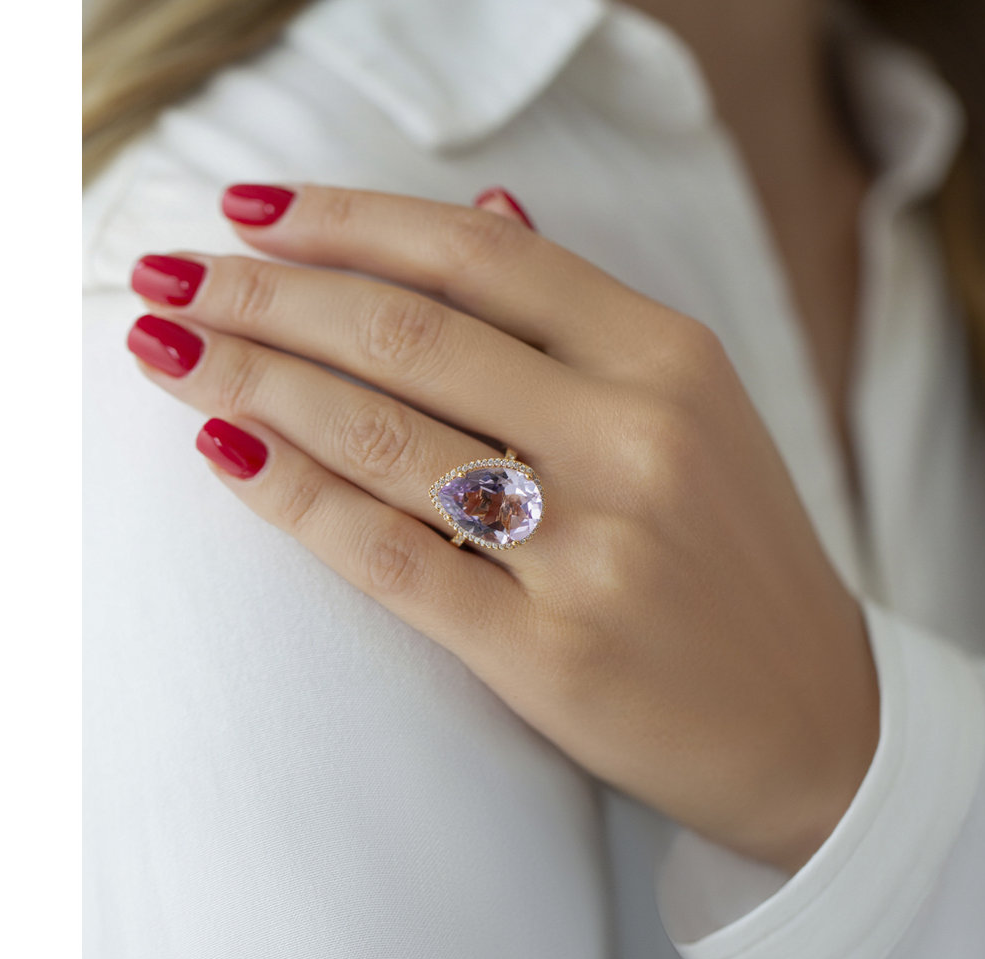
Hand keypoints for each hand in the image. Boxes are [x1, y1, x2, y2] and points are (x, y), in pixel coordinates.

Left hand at [125, 184, 876, 870]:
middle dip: (264, 293)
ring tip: (166, 346)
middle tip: (168, 273)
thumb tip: (484, 208)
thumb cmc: (733, 554)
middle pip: (407, 333)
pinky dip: (293, 494)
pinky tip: (225, 447)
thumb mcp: (694, 408)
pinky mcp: (550, 652)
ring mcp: (594, 548)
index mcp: (670, 357)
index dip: (346, 220)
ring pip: (382, 434)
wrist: (817, 724)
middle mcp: (636, 437)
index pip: (477, 254)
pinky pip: (389, 556)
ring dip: (251, 378)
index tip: (250, 210)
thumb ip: (582, 317)